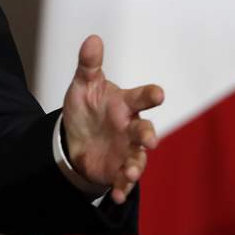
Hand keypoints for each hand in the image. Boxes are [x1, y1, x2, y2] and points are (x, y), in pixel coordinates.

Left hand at [62, 34, 163, 204]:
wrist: (76, 135)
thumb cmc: (88, 106)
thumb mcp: (83, 84)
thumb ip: (89, 64)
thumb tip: (92, 39)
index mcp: (125, 104)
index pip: (141, 97)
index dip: (150, 95)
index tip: (158, 94)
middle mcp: (131, 127)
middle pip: (145, 130)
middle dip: (148, 135)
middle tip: (149, 139)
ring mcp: (126, 150)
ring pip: (138, 158)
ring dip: (135, 166)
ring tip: (129, 172)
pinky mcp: (118, 169)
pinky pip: (123, 180)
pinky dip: (122, 188)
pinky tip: (117, 195)